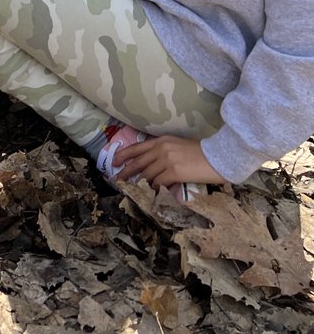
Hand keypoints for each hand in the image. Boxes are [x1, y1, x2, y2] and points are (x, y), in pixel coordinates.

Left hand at [112, 135, 226, 188]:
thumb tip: (153, 164)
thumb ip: (164, 151)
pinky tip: (153, 193)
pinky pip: (158, 183)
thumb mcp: (179, 145)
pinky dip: (154, 189)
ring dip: (141, 183)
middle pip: (138, 162)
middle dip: (126, 172)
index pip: (137, 148)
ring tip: (136, 189)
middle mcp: (161, 149)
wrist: (219, 156)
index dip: (124, 155)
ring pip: (147, 174)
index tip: (114, 161)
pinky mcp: (174, 172)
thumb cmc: (202, 153)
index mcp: (162, 141)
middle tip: (117, 179)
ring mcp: (167, 160)